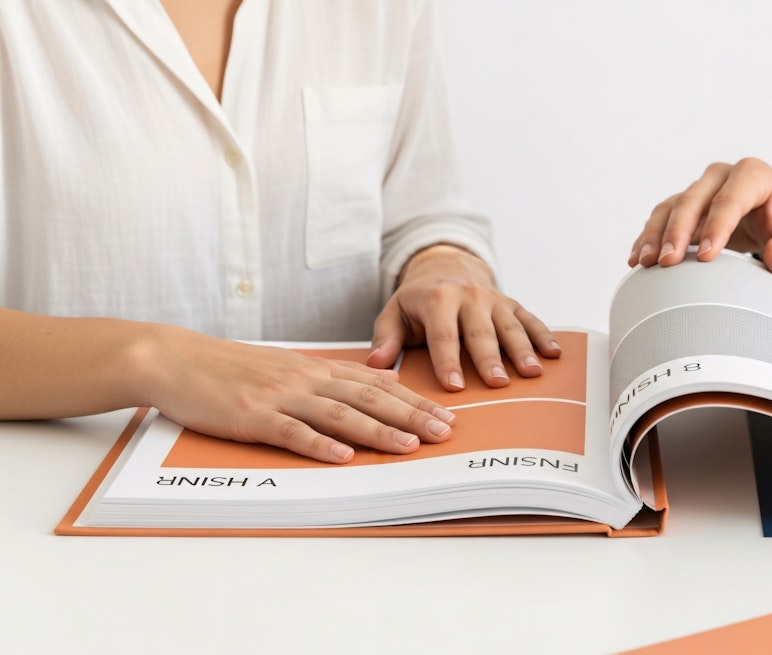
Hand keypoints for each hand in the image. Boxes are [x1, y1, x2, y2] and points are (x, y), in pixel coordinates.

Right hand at [143, 330, 456, 463]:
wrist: (177, 359)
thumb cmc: (233, 369)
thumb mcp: (290, 368)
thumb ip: (331, 379)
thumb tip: (377, 386)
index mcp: (317, 368)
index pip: (377, 384)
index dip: (414, 400)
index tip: (445, 414)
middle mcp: (306, 378)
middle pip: (369, 397)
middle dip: (411, 416)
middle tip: (443, 433)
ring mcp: (280, 396)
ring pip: (339, 413)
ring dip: (377, 430)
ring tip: (408, 446)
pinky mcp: (253, 415)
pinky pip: (291, 431)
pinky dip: (319, 444)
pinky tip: (343, 456)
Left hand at [367, 244, 560, 390]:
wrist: (446, 268)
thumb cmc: (417, 301)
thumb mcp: (393, 313)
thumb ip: (385, 337)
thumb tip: (377, 363)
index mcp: (437, 299)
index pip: (443, 335)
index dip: (448, 361)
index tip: (455, 386)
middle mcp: (469, 297)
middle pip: (481, 332)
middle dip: (489, 359)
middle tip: (497, 384)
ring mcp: (494, 300)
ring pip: (510, 327)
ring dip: (522, 350)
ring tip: (532, 373)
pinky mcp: (512, 304)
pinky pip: (530, 320)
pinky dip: (544, 336)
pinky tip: (555, 355)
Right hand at [628, 158, 771, 274]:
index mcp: (753, 175)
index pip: (730, 199)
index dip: (717, 226)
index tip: (708, 256)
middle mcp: (722, 177)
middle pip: (693, 199)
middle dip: (677, 231)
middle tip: (667, 261)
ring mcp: (702, 191)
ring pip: (671, 207)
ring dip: (655, 234)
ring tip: (644, 262)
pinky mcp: (690, 208)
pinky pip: (663, 219)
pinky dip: (649, 238)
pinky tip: (638, 258)